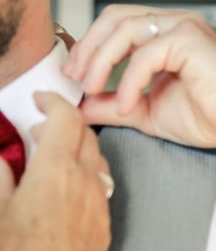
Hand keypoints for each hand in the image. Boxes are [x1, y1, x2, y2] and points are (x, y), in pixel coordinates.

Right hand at [0, 93, 110, 250]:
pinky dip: (84, 170)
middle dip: (63, 122)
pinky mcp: (102, 219)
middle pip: (84, 134)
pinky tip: (66, 184)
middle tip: (38, 128)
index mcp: (57, 171)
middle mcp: (84, 179)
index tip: (41, 98)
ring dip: (76, 146)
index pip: (67, 118)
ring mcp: (97, 199)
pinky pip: (99, 181)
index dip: (54, 101)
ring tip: (50, 155)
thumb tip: (2, 157)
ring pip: (95, 156)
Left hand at [64, 5, 215, 151]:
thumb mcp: (146, 110)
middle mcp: (175, 22)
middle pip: (114, 16)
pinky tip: (128, 103)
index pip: (117, 23)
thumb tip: (81, 106)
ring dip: (100, 59)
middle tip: (73, 77)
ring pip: (124, 27)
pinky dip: (128, 80)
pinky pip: (144, 54)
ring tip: (90, 88)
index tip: (73, 75)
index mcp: (167, 33)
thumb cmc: (207, 115)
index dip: (91, 46)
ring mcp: (183, 26)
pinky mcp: (189, 37)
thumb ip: (114, 103)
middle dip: (88, 47)